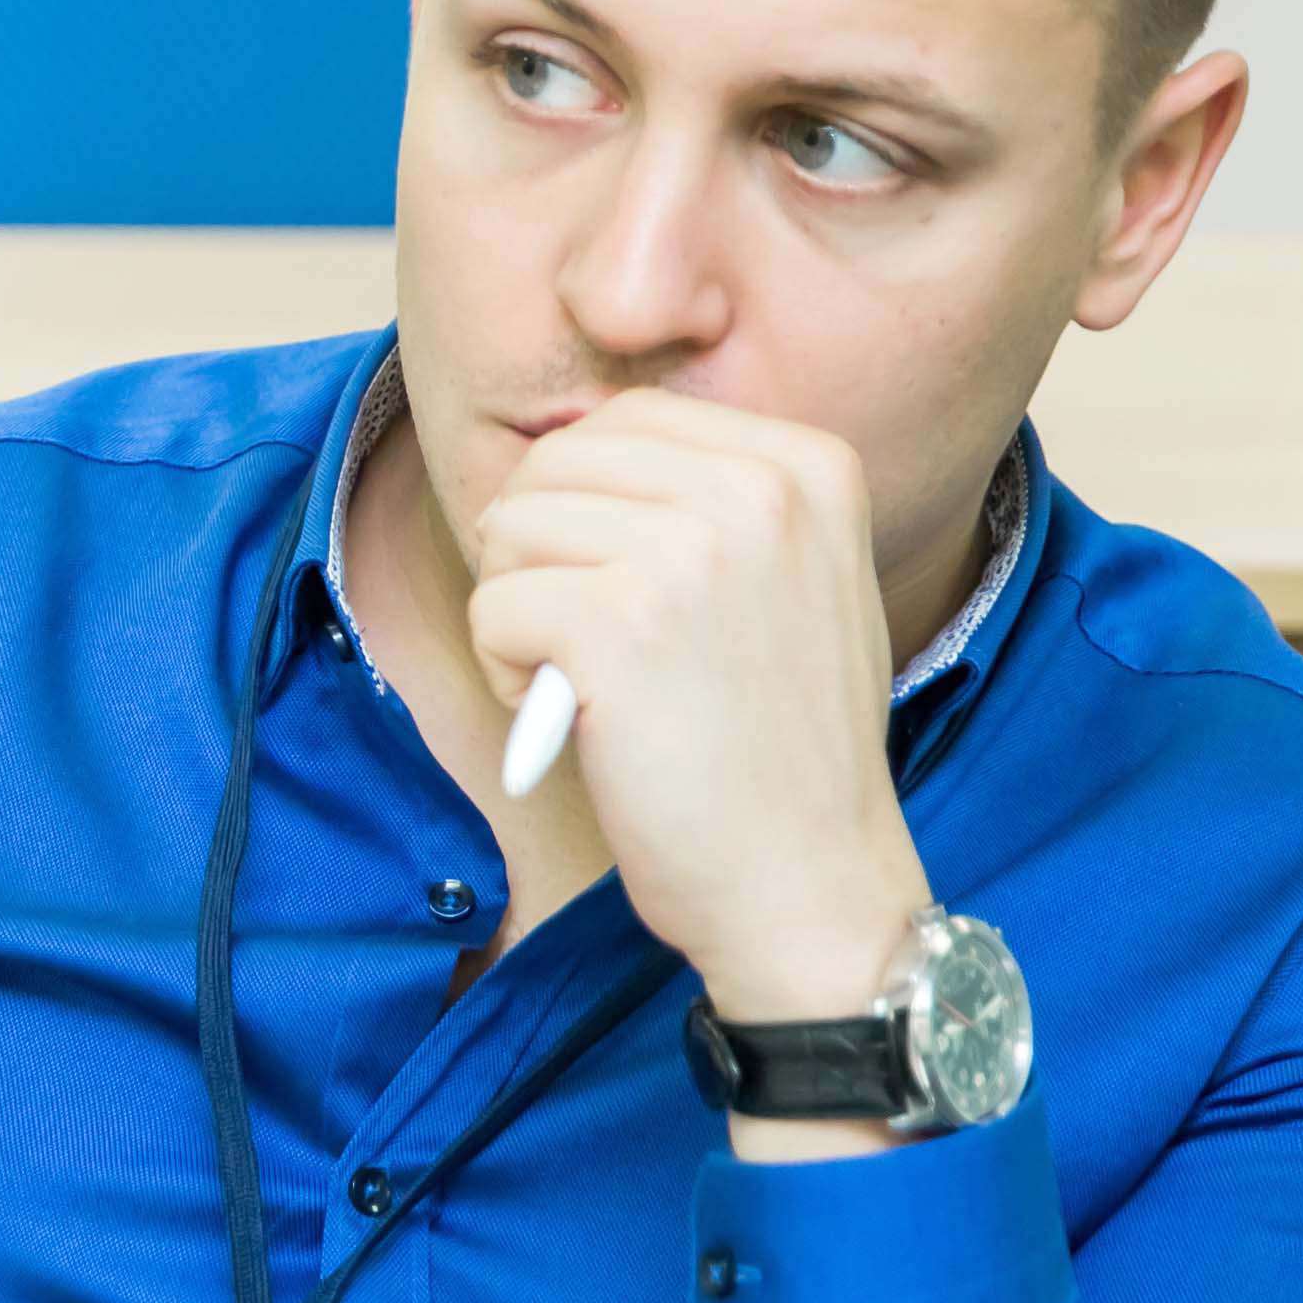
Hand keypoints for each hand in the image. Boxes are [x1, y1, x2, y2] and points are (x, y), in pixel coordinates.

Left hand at [460, 391, 929, 1027]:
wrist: (810, 882)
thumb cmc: (780, 746)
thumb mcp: (791, 578)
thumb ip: (708, 498)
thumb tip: (567, 447)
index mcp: (809, 462)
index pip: (625, 420)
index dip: (587, 508)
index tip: (639, 598)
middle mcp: (759, 488)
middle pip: (556, 465)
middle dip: (540, 554)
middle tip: (591, 646)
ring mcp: (689, 551)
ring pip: (512, 529)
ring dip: (520, 614)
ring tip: (589, 686)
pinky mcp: (617, 623)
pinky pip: (492, 607)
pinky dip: (507, 672)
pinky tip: (574, 720)